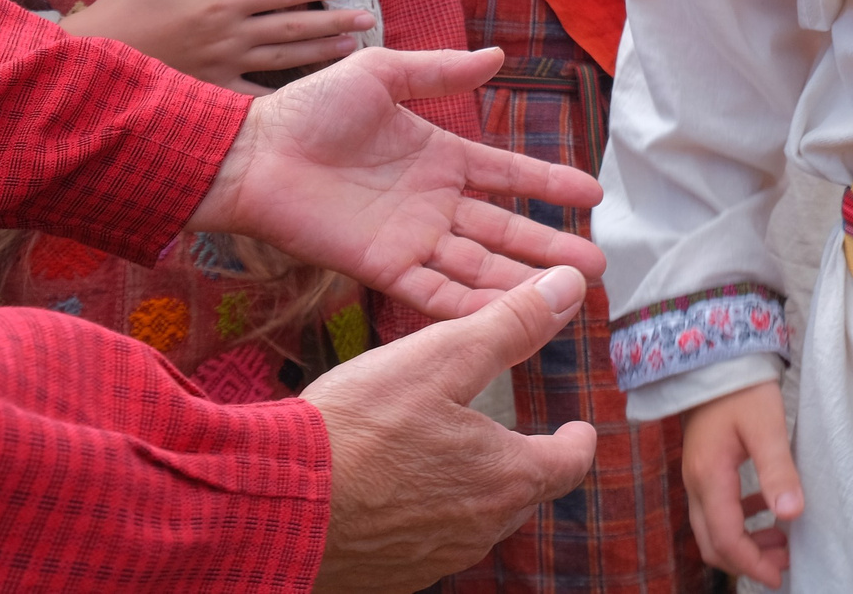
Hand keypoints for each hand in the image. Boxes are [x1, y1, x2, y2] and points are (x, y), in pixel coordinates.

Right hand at [64, 0, 367, 92]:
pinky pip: (255, 94)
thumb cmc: (123, 10)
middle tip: (368, 20)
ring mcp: (224, 66)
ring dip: (320, 54)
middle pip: (292, 27)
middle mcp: (229, 35)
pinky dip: (283, 94)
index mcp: (220, 1)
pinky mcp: (212, 91)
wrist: (92, 63)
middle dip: (334, 23)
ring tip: (351, 50)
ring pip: (283, 59)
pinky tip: (308, 95)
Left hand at [187, 43, 604, 317]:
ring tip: (568, 295)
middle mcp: (433, 204)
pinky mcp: (381, 267)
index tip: (595, 195)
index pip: (509, 175)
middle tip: (598, 266)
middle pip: (505, 231)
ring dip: (522, 283)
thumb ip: (440, 71)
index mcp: (439, 157)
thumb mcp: (381, 74)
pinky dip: (470, 307)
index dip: (551, 183)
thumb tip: (499, 56)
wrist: (252, 153)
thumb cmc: (308, 108)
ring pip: (479, 267)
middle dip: (550, 248)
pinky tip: (507, 317)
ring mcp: (410, 239)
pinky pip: (434, 291)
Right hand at [307, 265, 598, 592]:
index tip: (577, 430)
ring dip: (475, 493)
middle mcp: (479, 529)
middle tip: (514, 440)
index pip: (568, 464)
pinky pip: (426, 545)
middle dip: (526, 466)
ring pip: (475, 524)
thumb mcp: (441, 357)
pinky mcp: (389, 575)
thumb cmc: (357, 428)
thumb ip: (509, 325)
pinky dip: (426, 517)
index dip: (577, 442)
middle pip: (524, 496)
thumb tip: (568, 287)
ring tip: (456, 463)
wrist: (275, 504)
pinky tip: (398, 495)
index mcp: (505, 477)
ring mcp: (433, 559)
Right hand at [681, 380, 802, 586]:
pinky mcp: (704, 467)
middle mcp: (696, 482)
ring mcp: (696, 475)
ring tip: (783, 541)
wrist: (714, 355)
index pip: (726, 538)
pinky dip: (739, 521)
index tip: (780, 575)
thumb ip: (778, 471)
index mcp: (709, 477)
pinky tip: (767, 511)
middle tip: (784, 564)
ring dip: (744, 543)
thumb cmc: (742, 386)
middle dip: (747, 561)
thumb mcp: (767, 426)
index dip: (752, 564)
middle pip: (712, 542)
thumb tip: (792, 514)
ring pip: (712, 528)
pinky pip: (715, 509)